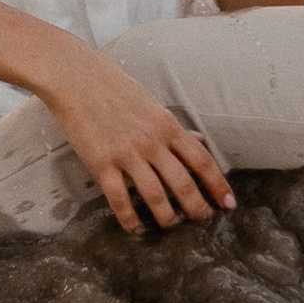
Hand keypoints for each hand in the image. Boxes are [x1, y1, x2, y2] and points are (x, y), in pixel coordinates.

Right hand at [40, 45, 235, 237]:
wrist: (74, 76)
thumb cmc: (113, 85)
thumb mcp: (151, 102)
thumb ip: (173, 127)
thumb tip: (198, 142)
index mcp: (166, 124)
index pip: (202, 160)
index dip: (218, 185)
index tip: (229, 203)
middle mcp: (151, 141)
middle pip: (183, 183)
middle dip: (197, 207)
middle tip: (203, 220)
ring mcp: (126, 153)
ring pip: (155, 196)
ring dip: (166, 217)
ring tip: (170, 225)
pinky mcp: (101, 163)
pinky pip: (119, 199)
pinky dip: (129, 218)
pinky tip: (134, 227)